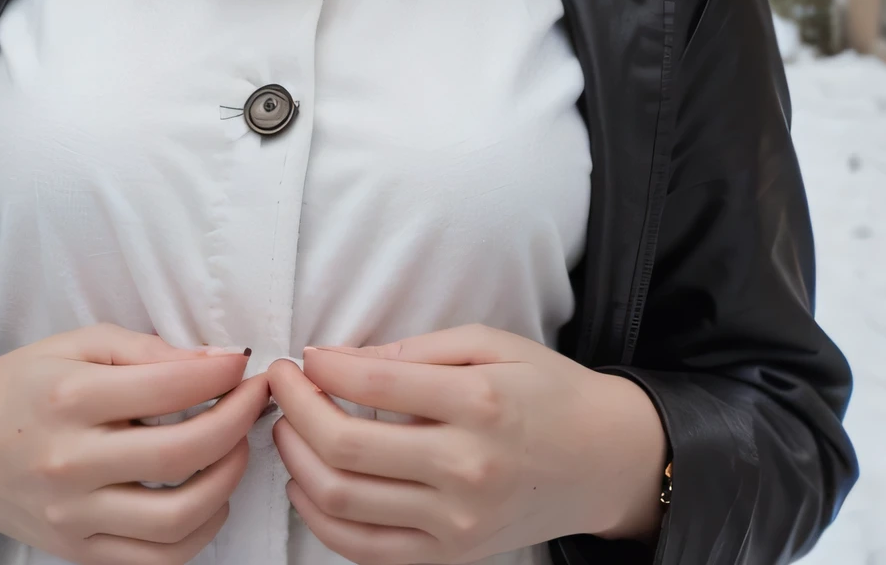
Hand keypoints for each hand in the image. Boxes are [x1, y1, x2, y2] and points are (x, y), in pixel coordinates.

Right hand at [0, 324, 268, 563]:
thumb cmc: (24, 385)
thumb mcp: (78, 344)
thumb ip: (147, 350)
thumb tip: (217, 362)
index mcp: (70, 397)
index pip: (167, 386)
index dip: (221, 375)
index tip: (244, 365)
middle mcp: (71, 462)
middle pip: (180, 454)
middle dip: (237, 423)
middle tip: (255, 403)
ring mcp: (74, 516)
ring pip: (176, 519)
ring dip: (226, 482)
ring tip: (236, 450)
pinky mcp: (79, 552)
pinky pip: (155, 561)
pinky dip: (199, 534)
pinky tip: (210, 498)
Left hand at [268, 326, 666, 563]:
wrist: (604, 461)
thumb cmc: (545, 390)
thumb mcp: (490, 343)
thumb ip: (416, 348)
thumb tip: (341, 358)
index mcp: (477, 402)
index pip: (373, 383)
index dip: (322, 366)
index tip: (304, 355)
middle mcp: (465, 467)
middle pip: (345, 446)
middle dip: (295, 409)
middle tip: (281, 383)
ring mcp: (456, 522)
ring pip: (343, 500)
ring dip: (295, 460)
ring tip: (287, 427)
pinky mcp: (450, 557)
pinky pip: (364, 548)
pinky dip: (319, 518)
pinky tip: (306, 482)